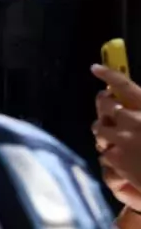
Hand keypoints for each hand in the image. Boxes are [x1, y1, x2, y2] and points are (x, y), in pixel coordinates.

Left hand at [93, 65, 140, 210]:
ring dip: (104, 131)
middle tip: (107, 110)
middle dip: (104, 106)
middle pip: (106, 105)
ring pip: (99, 128)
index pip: (125, 86)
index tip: (96, 68)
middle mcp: (134, 120)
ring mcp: (122, 139)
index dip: (109, 74)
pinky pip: (103, 151)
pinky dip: (110, 153)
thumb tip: (133, 106)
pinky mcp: (115, 157)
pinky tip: (120, 159)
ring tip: (113, 137)